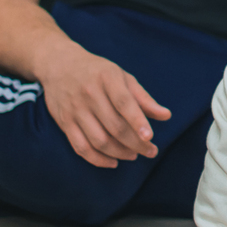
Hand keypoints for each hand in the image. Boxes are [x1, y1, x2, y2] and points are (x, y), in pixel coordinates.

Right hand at [37, 42, 171, 167]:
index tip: (150, 137)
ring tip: (134, 155)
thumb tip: (166, 116)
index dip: (137, 121)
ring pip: (98, 140)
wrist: (60, 65)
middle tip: (151, 151)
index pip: (123, 102)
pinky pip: (81, 147)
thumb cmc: (98, 72)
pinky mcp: (64, 123)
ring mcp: (75, 110)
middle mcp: (90, 94)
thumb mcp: (122, 76)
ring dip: (119, 152)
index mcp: (107, 78)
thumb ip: (143, 98)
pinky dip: (98, 160)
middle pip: (114, 126)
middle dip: (135, 143)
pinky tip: (113, 161)